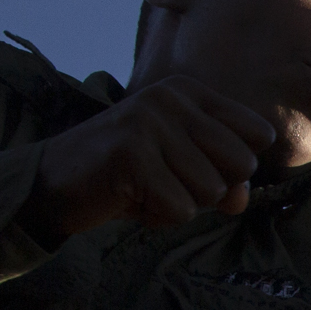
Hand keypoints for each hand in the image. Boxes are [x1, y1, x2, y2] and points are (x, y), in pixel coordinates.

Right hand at [26, 76, 276, 234]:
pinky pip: (181, 208)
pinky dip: (159, 217)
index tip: (194, 166)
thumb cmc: (126, 176)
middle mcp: (172, 98)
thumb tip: (241, 197)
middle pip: (242, 163)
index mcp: (189, 92)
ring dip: (180, 204)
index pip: (258, 134)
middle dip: (210, 189)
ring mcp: (149, 122)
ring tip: (144, 188)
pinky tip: (130, 199)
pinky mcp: (131, 153)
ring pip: (212, 190)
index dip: (235, 167)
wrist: (52, 184)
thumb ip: (224, 179)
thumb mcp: (182, 171)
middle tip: (166, 181)